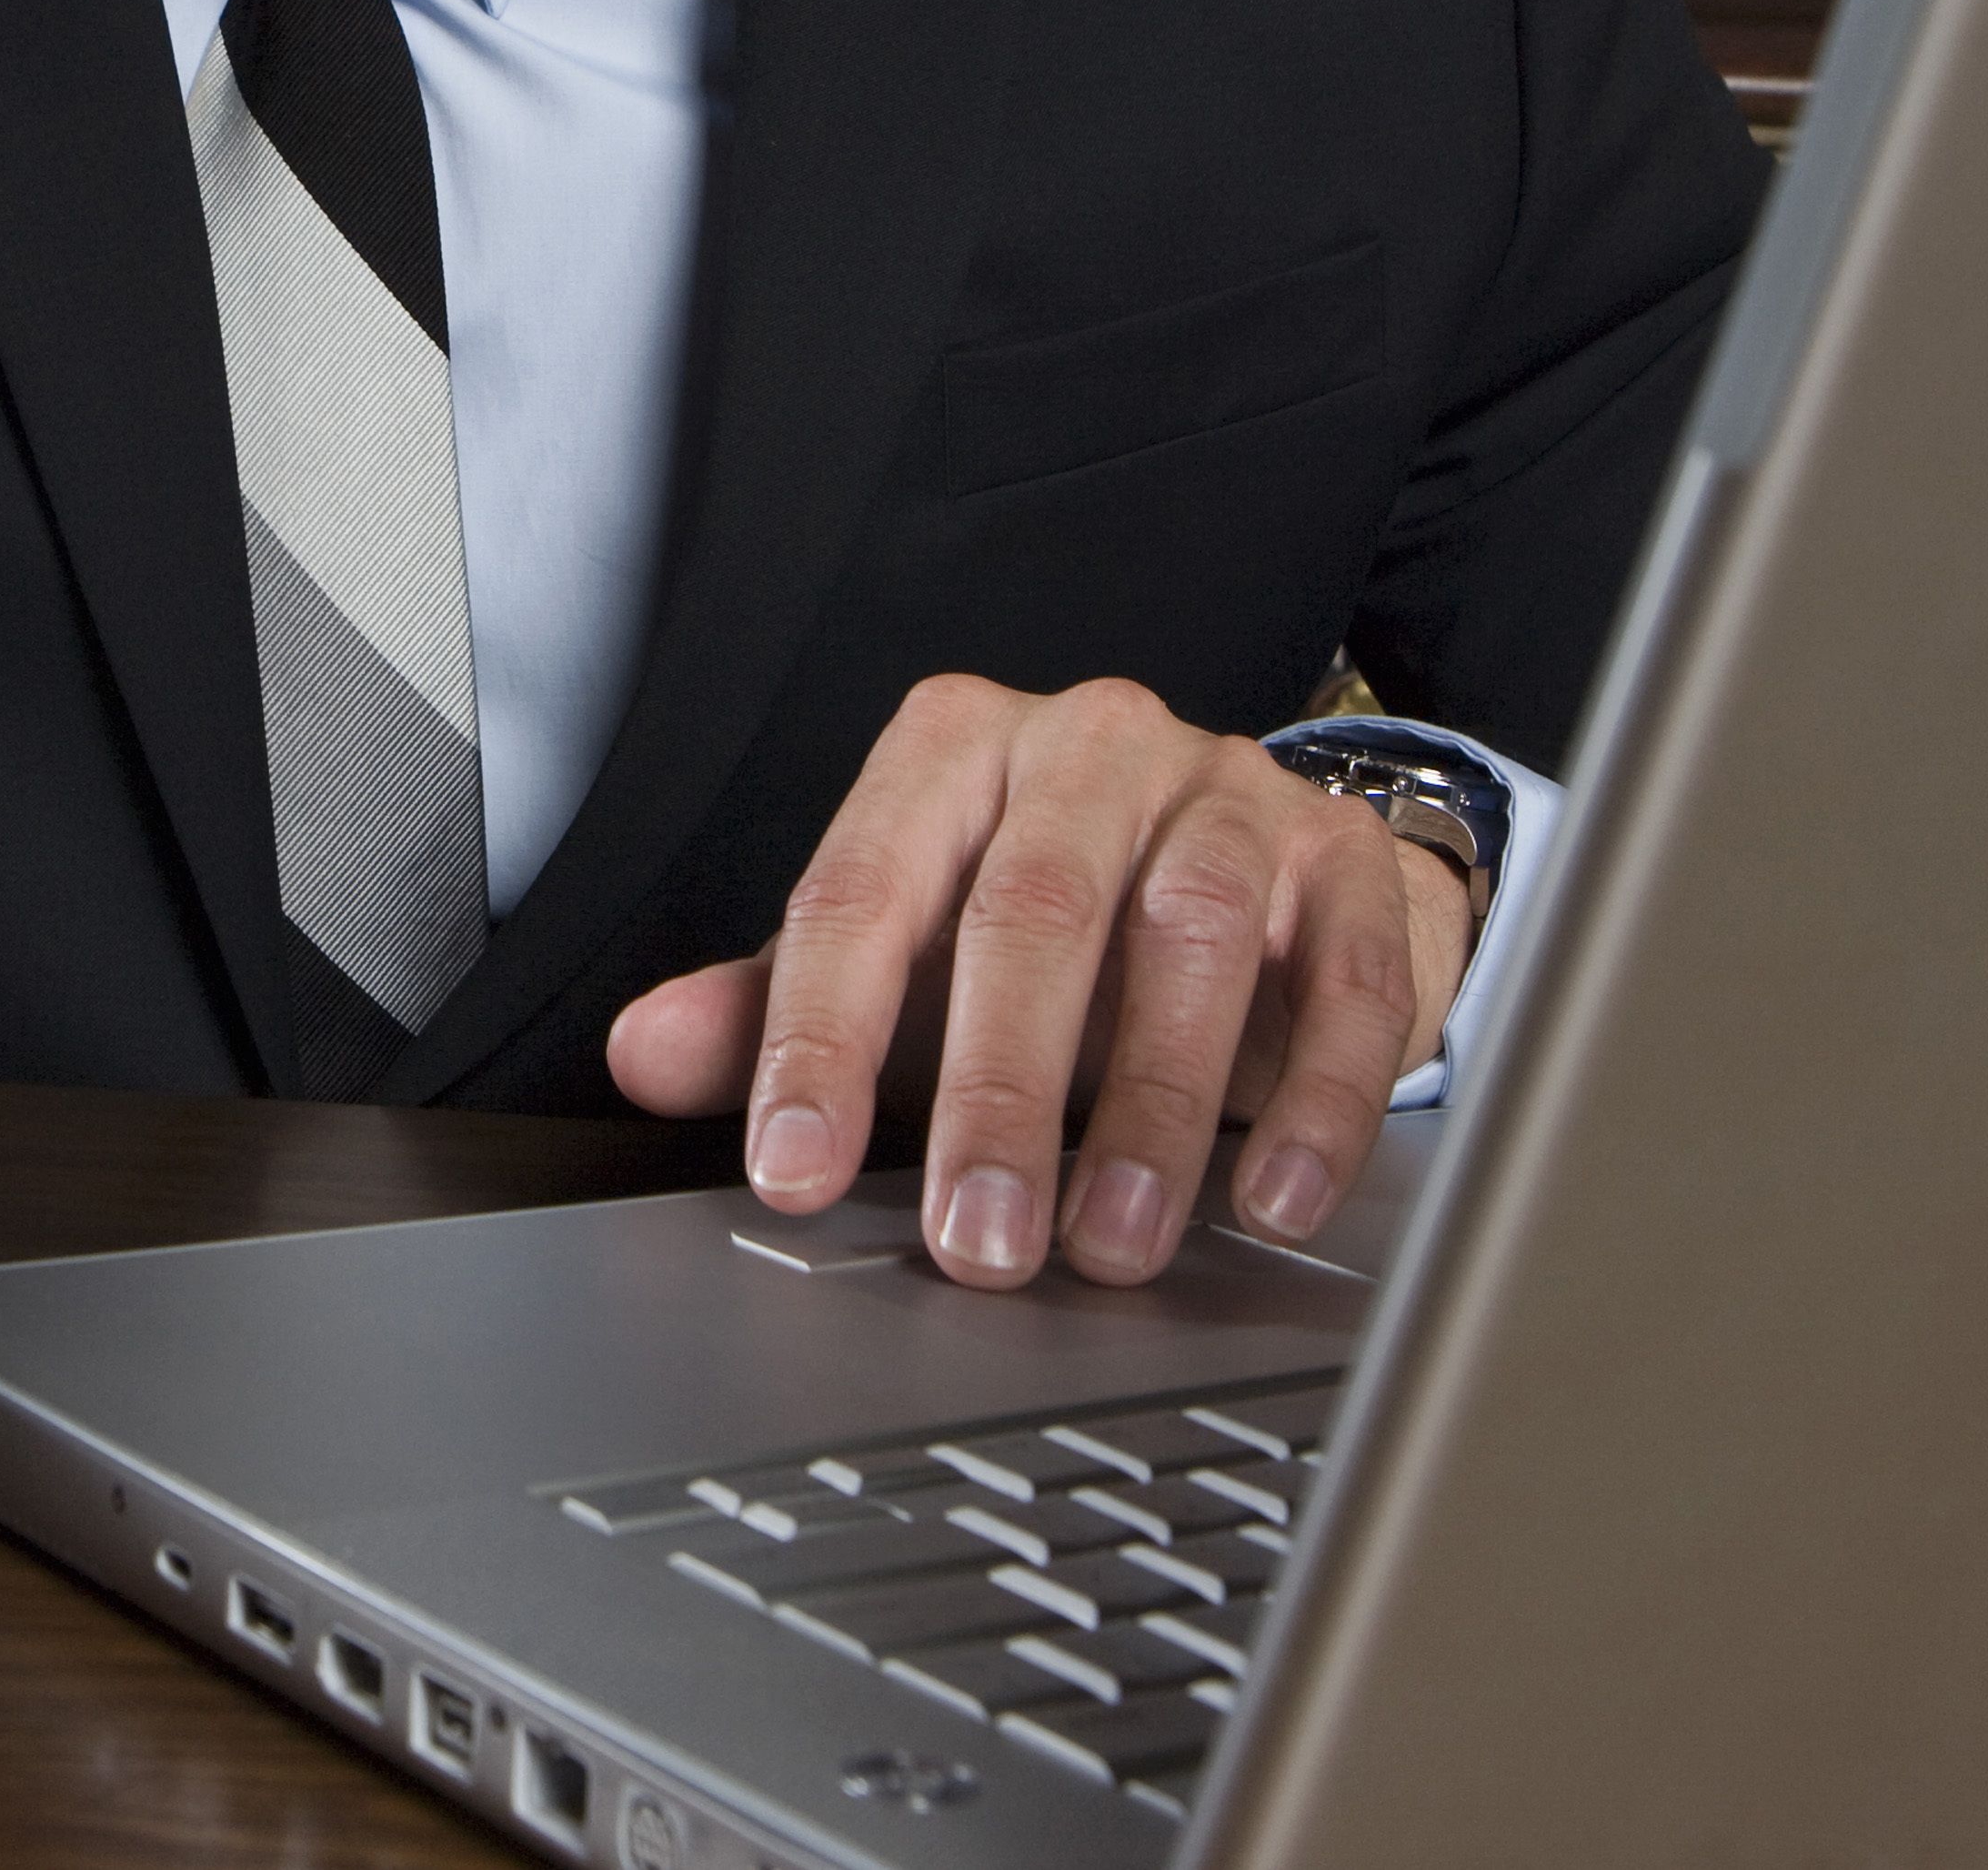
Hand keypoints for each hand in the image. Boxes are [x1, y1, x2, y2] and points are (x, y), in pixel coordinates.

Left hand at [603, 675, 1469, 1291]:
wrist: (1249, 878)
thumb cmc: (1048, 924)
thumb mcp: (904, 954)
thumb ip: (773, 1006)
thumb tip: (640, 1054)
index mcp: (952, 751)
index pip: (863, 888)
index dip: (820, 1039)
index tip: (796, 1173)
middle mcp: (1090, 744)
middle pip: (1034, 905)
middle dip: (998, 1092)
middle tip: (978, 1243)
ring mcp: (1229, 790)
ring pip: (1192, 931)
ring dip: (1152, 1106)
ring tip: (1114, 1243)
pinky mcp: (1346, 863)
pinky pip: (1345, 977)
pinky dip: (1317, 1099)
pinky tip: (1273, 1199)